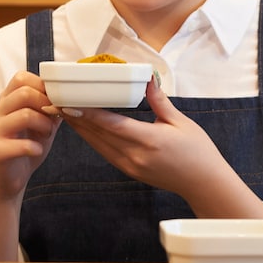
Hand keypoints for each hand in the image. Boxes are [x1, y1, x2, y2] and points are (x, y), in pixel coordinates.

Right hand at [0, 70, 62, 201]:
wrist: (9, 178)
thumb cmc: (26, 146)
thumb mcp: (43, 124)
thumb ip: (52, 108)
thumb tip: (70, 96)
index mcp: (7, 101)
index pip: (21, 78)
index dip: (42, 85)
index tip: (54, 100)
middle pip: (24, 92)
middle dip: (46, 104)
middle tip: (54, 119)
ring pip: (24, 115)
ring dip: (44, 124)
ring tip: (47, 134)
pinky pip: (20, 144)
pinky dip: (35, 147)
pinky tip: (37, 150)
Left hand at [59, 74, 217, 197]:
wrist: (204, 184)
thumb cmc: (197, 151)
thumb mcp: (181, 122)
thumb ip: (159, 101)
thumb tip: (147, 79)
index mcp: (149, 140)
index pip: (112, 125)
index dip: (88, 114)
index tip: (70, 104)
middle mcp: (135, 155)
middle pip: (99, 135)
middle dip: (77, 119)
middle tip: (58, 103)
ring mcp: (130, 166)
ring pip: (98, 146)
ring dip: (81, 130)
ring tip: (64, 114)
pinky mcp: (130, 171)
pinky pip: (106, 153)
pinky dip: (93, 140)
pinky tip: (83, 129)